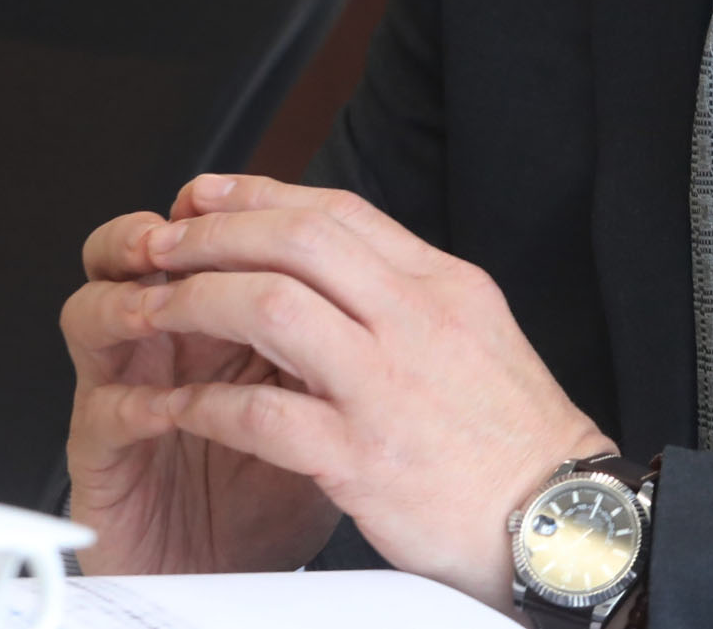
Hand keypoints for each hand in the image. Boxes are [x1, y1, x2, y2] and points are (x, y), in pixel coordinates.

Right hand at [61, 190, 340, 573]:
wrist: (250, 565)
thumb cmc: (289, 483)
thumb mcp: (332, 399)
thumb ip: (343, 337)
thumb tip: (397, 281)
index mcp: (222, 316)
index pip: (203, 235)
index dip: (219, 211)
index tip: (242, 196)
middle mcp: (167, 343)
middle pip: (127, 256)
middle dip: (161, 240)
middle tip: (180, 231)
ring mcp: (127, 393)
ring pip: (90, 318)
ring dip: (122, 305)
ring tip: (155, 305)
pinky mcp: (105, 461)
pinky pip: (101, 415)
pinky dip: (129, 403)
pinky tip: (163, 406)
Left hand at [77, 174, 613, 608]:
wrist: (562, 518)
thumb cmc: (515, 439)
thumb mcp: (475, 333)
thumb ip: (407, 296)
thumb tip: (337, 266)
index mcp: (444, 286)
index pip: (339, 211)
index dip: (261, 194)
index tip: (208, 194)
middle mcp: (417, 320)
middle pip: (298, 240)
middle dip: (213, 232)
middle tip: (159, 240)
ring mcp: (389, 386)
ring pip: (271, 307)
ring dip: (195, 300)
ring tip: (150, 308)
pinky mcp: (363, 458)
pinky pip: (263, 415)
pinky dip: (205, 405)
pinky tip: (173, 406)